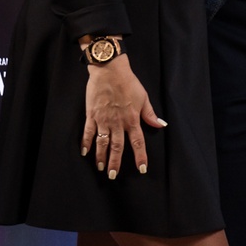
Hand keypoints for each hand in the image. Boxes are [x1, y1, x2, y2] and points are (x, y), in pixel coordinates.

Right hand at [81, 56, 164, 179]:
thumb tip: (161, 125)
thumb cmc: (128, 82)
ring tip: (101, 168)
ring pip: (102, 143)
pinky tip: (85, 152)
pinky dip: (85, 143)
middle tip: (113, 175)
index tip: (141, 169)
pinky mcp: (91, 114)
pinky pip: (88, 132)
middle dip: (115, 163)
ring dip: (101, 157)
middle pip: (117, 147)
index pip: (138, 142)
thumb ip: (150, 114)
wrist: (109, 70)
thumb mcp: (143, 97)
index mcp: (132, 119)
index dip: (140, 156)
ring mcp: (103, 119)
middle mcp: (117, 122)